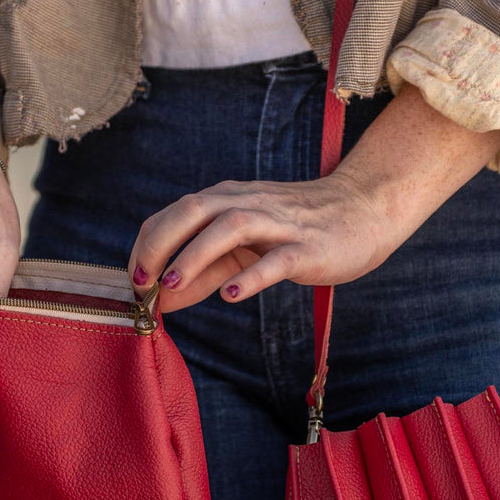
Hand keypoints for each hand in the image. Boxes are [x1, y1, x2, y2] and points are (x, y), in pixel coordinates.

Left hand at [127, 167, 395, 310]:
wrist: (366, 209)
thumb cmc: (300, 228)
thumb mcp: (246, 245)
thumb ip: (204, 270)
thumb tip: (161, 300)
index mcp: (230, 199)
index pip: (176, 213)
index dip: (147, 245)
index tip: (133, 281)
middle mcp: (249, 204)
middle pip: (194, 209)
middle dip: (159, 244)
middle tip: (141, 283)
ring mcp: (280, 224)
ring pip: (229, 228)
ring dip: (194, 256)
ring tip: (171, 286)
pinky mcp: (308, 248)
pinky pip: (276, 260)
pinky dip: (251, 276)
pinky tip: (231, 295)